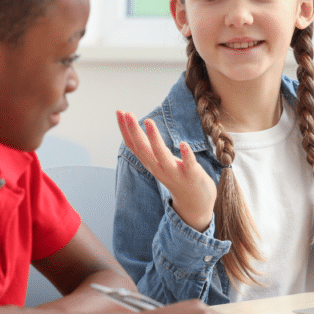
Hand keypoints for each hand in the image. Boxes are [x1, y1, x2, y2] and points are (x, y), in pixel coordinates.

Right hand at [117, 111, 216, 231]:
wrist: (195, 202)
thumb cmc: (177, 176)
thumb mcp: (159, 161)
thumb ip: (150, 147)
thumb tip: (138, 128)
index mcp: (151, 163)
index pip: (133, 145)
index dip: (125, 129)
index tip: (119, 111)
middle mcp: (159, 168)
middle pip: (143, 149)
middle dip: (134, 130)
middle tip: (128, 113)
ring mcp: (175, 173)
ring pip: (162, 156)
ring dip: (154, 139)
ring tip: (149, 121)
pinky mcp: (192, 176)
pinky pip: (188, 165)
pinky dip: (186, 155)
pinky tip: (183, 143)